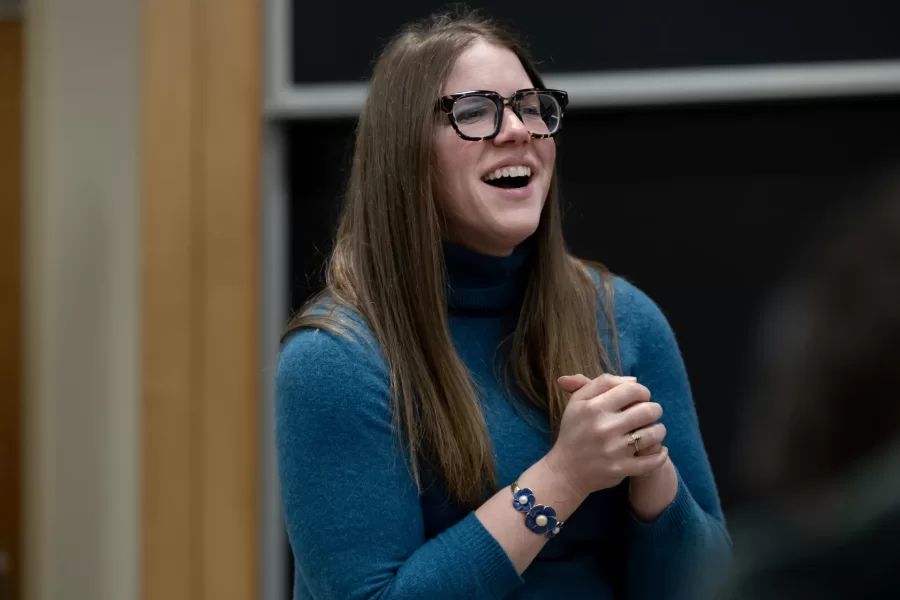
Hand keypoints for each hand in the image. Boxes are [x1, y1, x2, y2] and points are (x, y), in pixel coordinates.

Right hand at [544, 373, 668, 498]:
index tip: (640, 398)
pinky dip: (661, 454)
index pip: (632, 390)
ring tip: (653, 431)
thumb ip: (601, 383)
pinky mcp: (621, 469)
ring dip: (658, 430)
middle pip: (648, 410)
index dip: (642, 391)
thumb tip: (633, 379)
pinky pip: (653, 460)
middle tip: (649, 414)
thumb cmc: (574, 431)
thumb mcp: (578, 401)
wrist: (565, 470)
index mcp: (594, 407)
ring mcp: (614, 450)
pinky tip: (659, 449)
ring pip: (654, 434)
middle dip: (654, 409)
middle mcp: (605, 427)